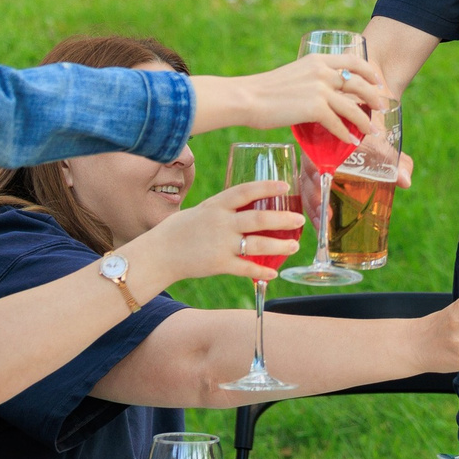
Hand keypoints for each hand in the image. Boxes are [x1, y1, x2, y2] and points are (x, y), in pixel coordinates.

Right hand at [130, 179, 304, 288]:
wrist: (159, 254)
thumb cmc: (179, 230)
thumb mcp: (201, 210)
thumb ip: (223, 209)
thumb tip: (247, 204)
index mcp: (216, 205)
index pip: (246, 191)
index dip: (267, 187)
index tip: (285, 185)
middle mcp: (221, 223)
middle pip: (259, 219)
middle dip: (283, 220)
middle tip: (300, 219)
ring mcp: (221, 245)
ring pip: (258, 245)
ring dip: (280, 246)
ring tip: (294, 245)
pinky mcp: (219, 264)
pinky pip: (246, 268)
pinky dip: (262, 271)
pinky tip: (274, 272)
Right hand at [199, 56, 390, 139]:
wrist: (247, 97)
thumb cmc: (264, 90)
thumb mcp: (293, 74)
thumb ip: (310, 79)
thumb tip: (321, 96)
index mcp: (317, 59)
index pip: (353, 60)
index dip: (369, 71)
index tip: (377, 81)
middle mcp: (322, 71)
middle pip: (360, 83)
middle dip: (374, 96)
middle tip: (381, 107)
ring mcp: (320, 89)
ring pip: (353, 106)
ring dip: (365, 121)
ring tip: (372, 131)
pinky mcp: (314, 108)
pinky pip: (338, 124)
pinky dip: (346, 134)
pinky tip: (351, 141)